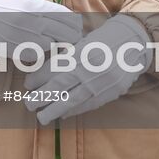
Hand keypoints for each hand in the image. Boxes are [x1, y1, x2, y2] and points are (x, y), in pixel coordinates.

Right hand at [0, 0, 82, 49]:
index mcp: (35, 6)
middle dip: (72, 36)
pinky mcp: (18, 52)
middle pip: (67, 33)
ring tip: (56, 43)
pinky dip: (41, 52)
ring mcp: (26, 38)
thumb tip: (65, 17)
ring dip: (57, 45)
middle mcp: (33, 22)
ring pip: (55, 46)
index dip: (74, 22)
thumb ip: (42, 8)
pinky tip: (38, 47)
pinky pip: (38, 55)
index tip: (77, 26)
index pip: (66, 16)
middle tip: (73, 38)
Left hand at [26, 15, 150, 124]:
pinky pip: (89, 104)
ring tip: (42, 117)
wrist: (131, 43)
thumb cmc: (101, 41)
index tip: (27, 85)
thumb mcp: (81, 44)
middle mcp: (88, 68)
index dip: (39, 78)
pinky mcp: (110, 92)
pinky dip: (74, 111)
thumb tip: (41, 75)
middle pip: (60, 86)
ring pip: (73, 99)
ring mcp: (100, 82)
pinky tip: (63, 115)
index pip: (54, 68)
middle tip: (28, 105)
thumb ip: (64, 58)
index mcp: (78, 52)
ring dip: (55, 109)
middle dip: (42, 97)